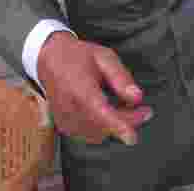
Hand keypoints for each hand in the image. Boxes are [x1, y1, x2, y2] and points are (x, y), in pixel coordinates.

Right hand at [37, 32, 152, 145]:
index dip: (118, 126)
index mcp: (80, 88)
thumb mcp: (104, 57)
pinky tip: (110, 112)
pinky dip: (103, 127)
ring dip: (116, 125)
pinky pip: (89, 133)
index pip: (100, 112)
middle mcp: (69, 107)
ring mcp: (65, 119)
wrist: (49, 59)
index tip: (132, 138)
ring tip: (127, 108)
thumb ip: (121, 78)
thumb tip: (137, 97)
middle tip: (145, 111)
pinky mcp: (64, 125)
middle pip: (104, 125)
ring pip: (98, 133)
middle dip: (128, 121)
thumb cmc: (78, 56)